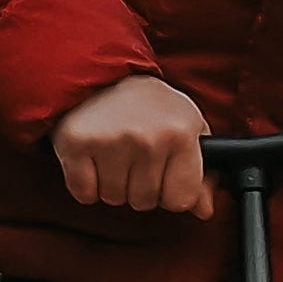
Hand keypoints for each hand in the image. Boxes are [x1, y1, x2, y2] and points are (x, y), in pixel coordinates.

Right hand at [50, 76, 216, 216]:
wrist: (100, 71)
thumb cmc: (148, 105)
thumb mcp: (188, 128)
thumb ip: (201, 173)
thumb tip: (205, 210)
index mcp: (181, 133)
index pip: (181, 200)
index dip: (170, 191)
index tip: (162, 170)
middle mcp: (148, 138)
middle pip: (144, 202)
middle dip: (137, 185)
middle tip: (132, 153)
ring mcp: (112, 140)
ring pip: (114, 199)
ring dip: (111, 183)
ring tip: (113, 151)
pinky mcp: (77, 143)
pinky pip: (84, 193)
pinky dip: (85, 183)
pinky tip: (92, 157)